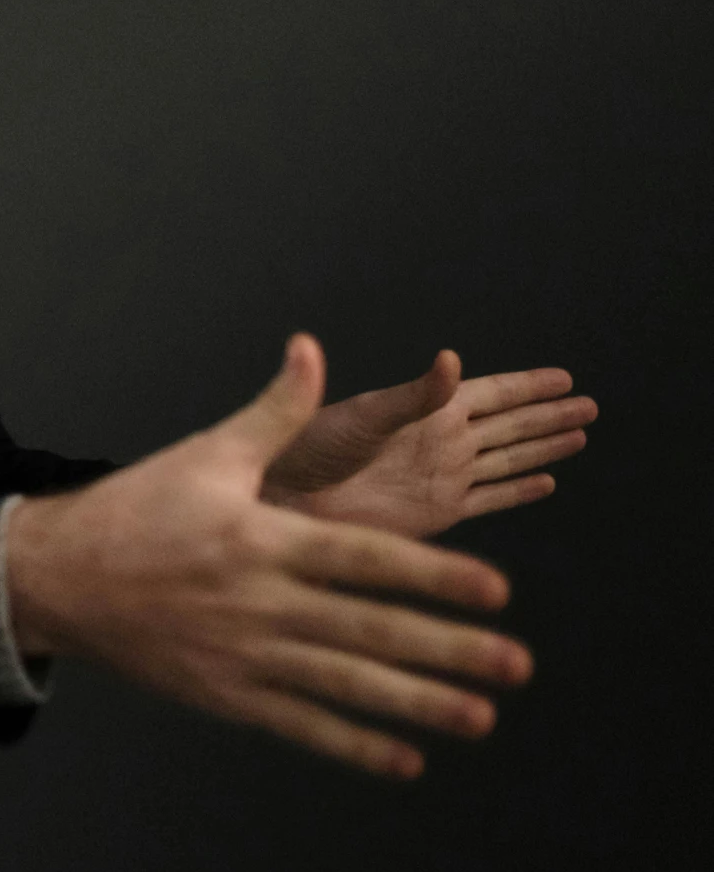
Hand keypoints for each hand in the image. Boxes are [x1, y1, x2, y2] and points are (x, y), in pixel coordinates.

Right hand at [6, 335, 532, 777]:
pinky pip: (301, 724)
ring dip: (417, 704)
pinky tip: (406, 760)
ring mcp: (243, 654)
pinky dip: (354, 745)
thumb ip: (274, 411)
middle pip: (369, 629)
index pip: (363, 559)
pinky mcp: (226, 694)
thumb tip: (311, 348)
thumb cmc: (136, 508)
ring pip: (345, 685)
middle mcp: (258, 601)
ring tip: (481, 716)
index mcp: (261, 537)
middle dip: (448, 649)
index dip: (432, 575)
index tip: (496, 590)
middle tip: (518, 665)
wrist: (59, 576)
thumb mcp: (206, 452)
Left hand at [262, 349, 597, 537]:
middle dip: (548, 415)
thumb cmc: (311, 448)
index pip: (492, 394)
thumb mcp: (366, 416)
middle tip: (589, 405)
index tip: (565, 378)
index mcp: (427, 411)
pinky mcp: (436, 513)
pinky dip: (519, 490)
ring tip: (579, 436)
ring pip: (508, 459)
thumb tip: (453, 358)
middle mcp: (441, 441)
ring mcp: (441, 477)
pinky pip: (491, 499)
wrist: (282, 499)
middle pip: (510, 425)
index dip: (529, 387)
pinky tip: (545, 482)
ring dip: (543, 448)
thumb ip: (416, 395)